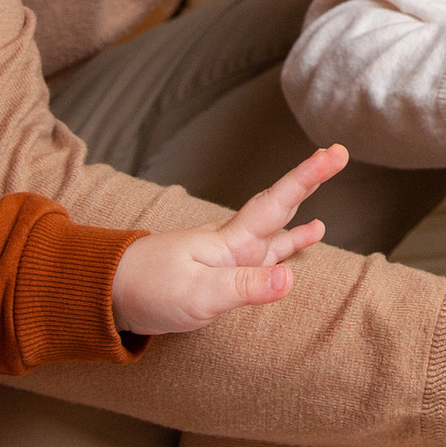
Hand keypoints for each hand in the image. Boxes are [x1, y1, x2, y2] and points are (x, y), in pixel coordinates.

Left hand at [109, 144, 346, 337]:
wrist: (106, 295)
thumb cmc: (149, 290)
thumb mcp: (199, 294)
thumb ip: (245, 286)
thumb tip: (292, 278)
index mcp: (231, 241)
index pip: (277, 201)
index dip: (307, 175)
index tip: (335, 152)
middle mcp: (233, 243)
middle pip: (278, 207)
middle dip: (308, 181)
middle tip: (339, 154)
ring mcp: (224, 259)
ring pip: (270, 236)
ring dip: (296, 225)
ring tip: (324, 223)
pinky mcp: (216, 277)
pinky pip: (258, 263)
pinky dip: (277, 257)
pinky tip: (288, 263)